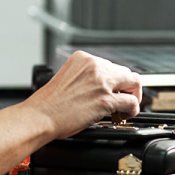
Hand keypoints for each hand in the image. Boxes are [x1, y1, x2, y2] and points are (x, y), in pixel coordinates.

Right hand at [26, 51, 141, 137]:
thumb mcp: (67, 77)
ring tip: (124, 109)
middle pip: (125, 72)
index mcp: (83, 58)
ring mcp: (101, 82)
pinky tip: (123, 115)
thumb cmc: (49, 103)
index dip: (115, 81)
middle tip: (122, 100)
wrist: (40, 116)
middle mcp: (94, 66)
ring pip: (133, 83)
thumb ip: (86, 77)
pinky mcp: (105, 100)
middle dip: (126, 87)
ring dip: (132, 97)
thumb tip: (103, 87)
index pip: (110, 65)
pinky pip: (131, 102)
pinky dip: (132, 110)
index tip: (114, 90)